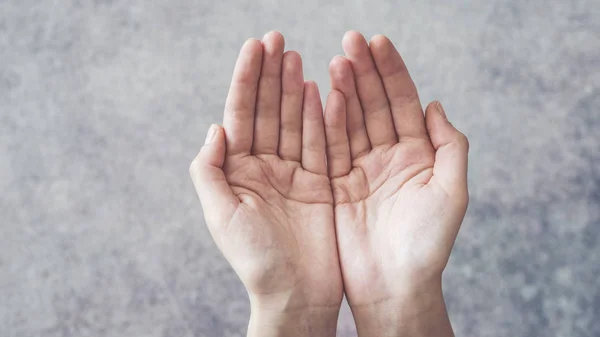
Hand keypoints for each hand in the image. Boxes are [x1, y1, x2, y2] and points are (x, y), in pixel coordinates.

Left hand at [190, 32, 342, 335]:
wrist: (297, 293)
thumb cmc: (255, 260)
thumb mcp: (221, 216)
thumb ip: (210, 170)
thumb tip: (215, 128)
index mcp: (237, 172)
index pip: (241, 115)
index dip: (247, 80)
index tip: (255, 47)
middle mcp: (263, 168)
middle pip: (267, 111)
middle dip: (271, 75)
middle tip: (277, 39)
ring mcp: (292, 173)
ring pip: (292, 121)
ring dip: (294, 89)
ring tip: (296, 57)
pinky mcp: (319, 184)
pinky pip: (319, 143)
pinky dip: (318, 116)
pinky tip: (317, 90)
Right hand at [324, 31, 468, 335]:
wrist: (394, 287)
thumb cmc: (428, 245)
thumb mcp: (452, 193)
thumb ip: (451, 146)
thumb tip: (435, 105)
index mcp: (418, 156)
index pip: (403, 103)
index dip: (392, 72)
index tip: (379, 43)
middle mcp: (388, 158)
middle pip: (375, 106)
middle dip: (365, 72)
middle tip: (351, 41)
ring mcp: (361, 171)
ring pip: (350, 122)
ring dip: (344, 90)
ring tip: (336, 60)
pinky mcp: (337, 186)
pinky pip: (330, 148)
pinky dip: (325, 122)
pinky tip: (320, 96)